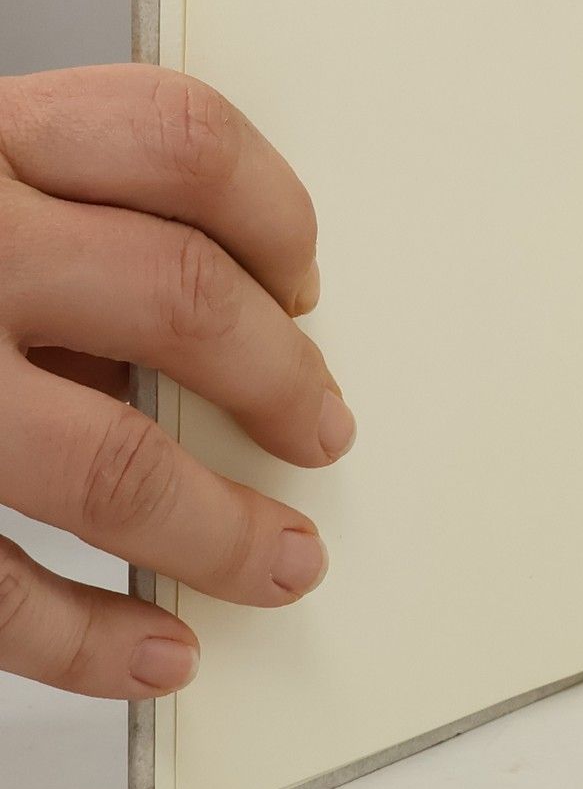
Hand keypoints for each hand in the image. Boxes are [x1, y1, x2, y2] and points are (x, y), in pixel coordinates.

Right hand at [0, 67, 350, 697]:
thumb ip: (54, 225)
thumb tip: (222, 327)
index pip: (181, 139)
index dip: (275, 211)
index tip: (306, 279)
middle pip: (181, 296)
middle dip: (281, 380)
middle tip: (322, 430)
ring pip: (112, 461)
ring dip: (219, 529)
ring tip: (280, 561)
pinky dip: (87, 639)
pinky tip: (155, 649)